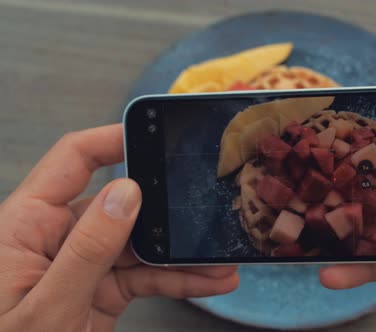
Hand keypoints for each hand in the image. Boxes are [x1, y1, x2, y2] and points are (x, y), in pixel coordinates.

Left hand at [0, 125, 238, 331]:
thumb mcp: (47, 308)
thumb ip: (86, 250)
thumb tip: (126, 192)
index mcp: (26, 225)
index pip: (72, 162)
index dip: (113, 140)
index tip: (155, 132)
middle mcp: (56, 237)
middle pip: (119, 205)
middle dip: (167, 209)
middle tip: (205, 209)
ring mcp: (81, 264)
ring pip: (139, 245)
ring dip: (181, 254)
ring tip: (220, 260)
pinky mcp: (100, 290)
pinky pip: (143, 277)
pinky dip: (176, 280)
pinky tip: (208, 281)